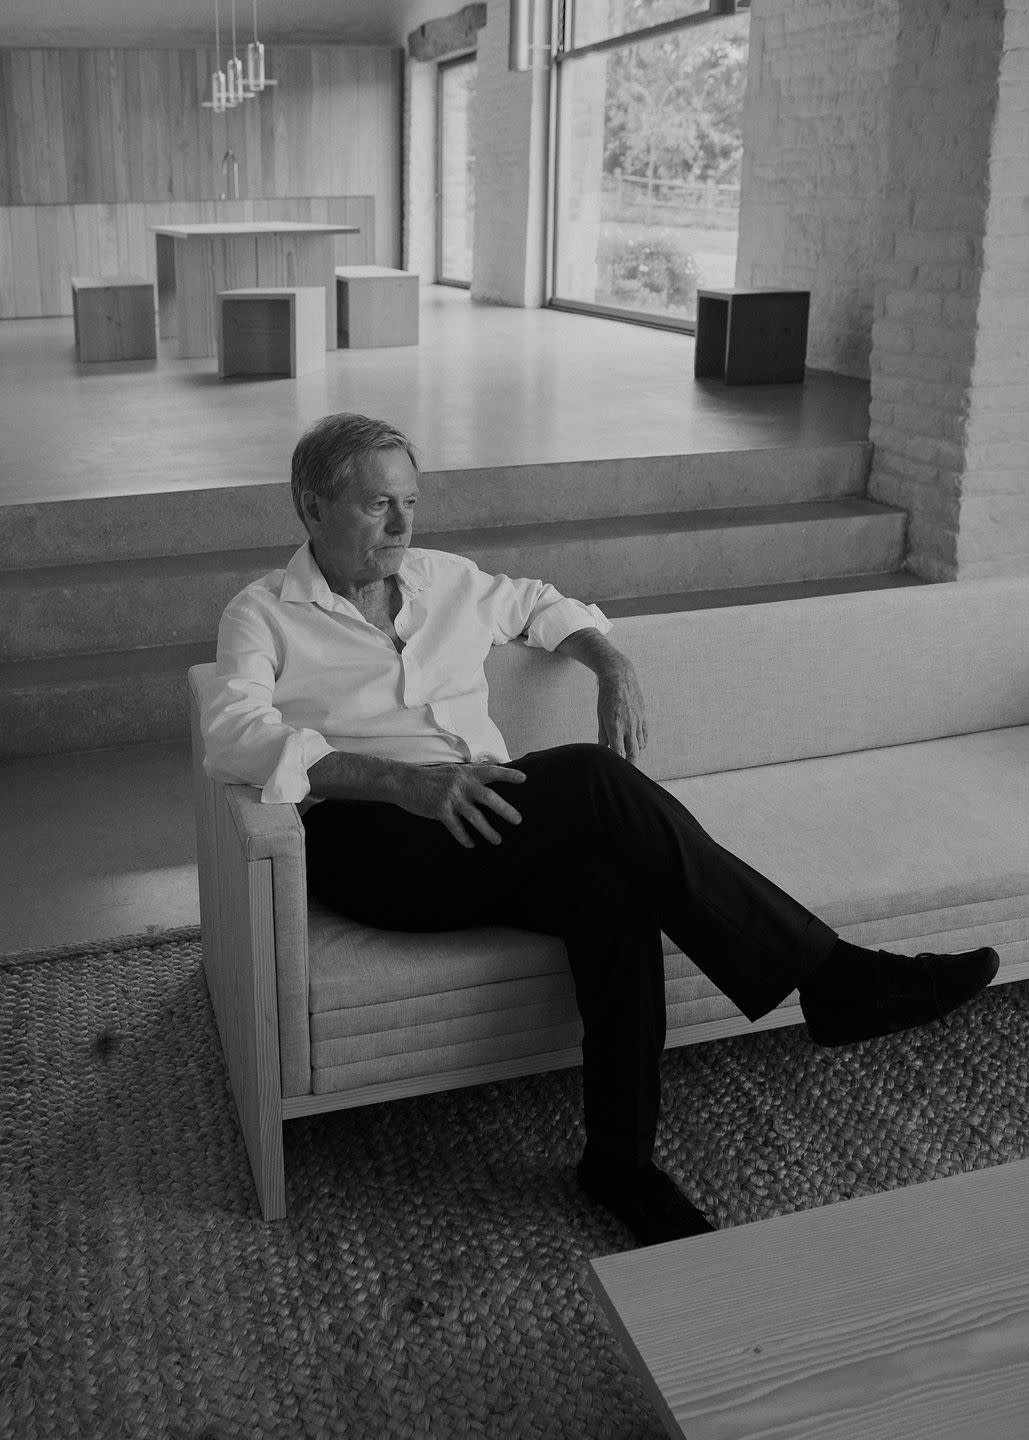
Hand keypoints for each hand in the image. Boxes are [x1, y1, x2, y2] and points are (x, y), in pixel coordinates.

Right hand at [398, 764, 526, 847]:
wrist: (404, 781)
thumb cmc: (431, 778)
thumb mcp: (453, 771)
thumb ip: (470, 775)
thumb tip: (489, 776)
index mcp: (466, 773)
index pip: (492, 771)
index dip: (508, 775)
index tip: (524, 779)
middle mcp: (461, 784)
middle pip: (489, 797)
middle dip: (505, 810)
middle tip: (518, 820)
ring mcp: (451, 797)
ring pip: (475, 817)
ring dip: (488, 831)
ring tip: (497, 840)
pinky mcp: (440, 810)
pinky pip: (457, 828)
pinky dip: (465, 838)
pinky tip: (471, 844)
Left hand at [596, 658, 647, 763]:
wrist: (620, 677)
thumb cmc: (606, 696)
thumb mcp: (600, 715)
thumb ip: (603, 733)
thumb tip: (604, 747)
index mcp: (615, 727)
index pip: (618, 752)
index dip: (618, 762)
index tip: (616, 769)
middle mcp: (629, 726)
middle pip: (632, 752)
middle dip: (630, 763)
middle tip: (628, 772)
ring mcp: (638, 721)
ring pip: (640, 744)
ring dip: (636, 752)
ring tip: (632, 758)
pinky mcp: (643, 716)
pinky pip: (645, 734)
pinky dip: (642, 742)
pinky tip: (638, 745)